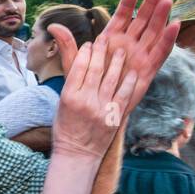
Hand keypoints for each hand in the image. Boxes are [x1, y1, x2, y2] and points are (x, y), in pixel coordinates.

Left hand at [49, 0, 179, 115]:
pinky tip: (174, 25)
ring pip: (154, 31)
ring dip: (161, 16)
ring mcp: (140, 55)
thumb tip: (53, 26)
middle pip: (142, 20)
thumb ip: (67, 45)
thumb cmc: (86, 87)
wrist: (97, 110)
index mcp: (112, 39)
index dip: (127, 4)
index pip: (121, 17)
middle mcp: (128, 44)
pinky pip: (160, 52)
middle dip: (150, 3)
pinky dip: (168, 39)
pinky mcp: (148, 69)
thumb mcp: (75, 65)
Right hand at [51, 34, 137, 159]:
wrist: (77, 153)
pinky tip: (133, 72)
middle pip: (95, 69)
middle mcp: (84, 101)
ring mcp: (101, 109)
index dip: (85, 52)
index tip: (90, 44)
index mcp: (68, 96)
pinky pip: (124, 94)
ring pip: (111, 79)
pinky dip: (129, 82)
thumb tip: (76, 58)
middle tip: (105, 40)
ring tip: (121, 51)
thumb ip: (70, 80)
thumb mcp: (62, 102)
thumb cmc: (66, 127)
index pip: (78, 67)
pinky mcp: (114, 116)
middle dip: (101, 52)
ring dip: (118, 62)